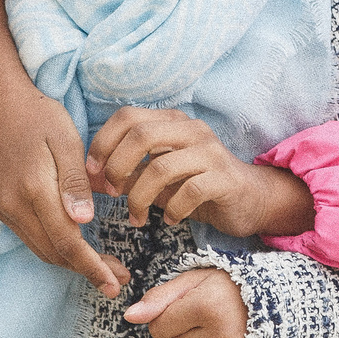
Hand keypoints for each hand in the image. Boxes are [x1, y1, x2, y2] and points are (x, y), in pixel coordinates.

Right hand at [0, 80, 127, 298]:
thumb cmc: (38, 116)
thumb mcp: (65, 141)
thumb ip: (75, 183)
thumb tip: (84, 223)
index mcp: (33, 190)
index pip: (67, 242)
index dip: (92, 267)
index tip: (115, 283)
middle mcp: (14, 206)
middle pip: (53, 253)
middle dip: (86, 271)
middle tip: (118, 279)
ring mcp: (5, 208)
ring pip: (42, 249)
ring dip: (72, 263)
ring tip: (104, 268)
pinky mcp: (3, 206)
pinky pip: (32, 238)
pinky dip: (57, 249)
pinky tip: (77, 247)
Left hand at [88, 107, 315, 237]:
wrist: (250, 199)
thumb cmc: (196, 186)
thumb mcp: (157, 176)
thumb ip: (127, 172)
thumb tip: (89, 178)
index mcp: (171, 121)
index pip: (127, 116)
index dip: (103, 142)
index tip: (93, 172)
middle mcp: (191, 129)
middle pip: (141, 135)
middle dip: (117, 167)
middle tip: (112, 194)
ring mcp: (210, 152)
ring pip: (161, 167)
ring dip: (140, 197)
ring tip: (137, 217)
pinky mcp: (225, 178)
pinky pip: (189, 192)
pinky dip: (172, 210)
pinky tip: (170, 221)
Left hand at [124, 267, 248, 337]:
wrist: (277, 303)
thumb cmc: (230, 287)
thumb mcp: (195, 280)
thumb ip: (160, 297)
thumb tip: (129, 316)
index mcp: (207, 306)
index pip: (158, 326)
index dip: (167, 316)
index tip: (187, 307)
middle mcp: (221, 335)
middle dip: (179, 333)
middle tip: (203, 318)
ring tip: (214, 330)